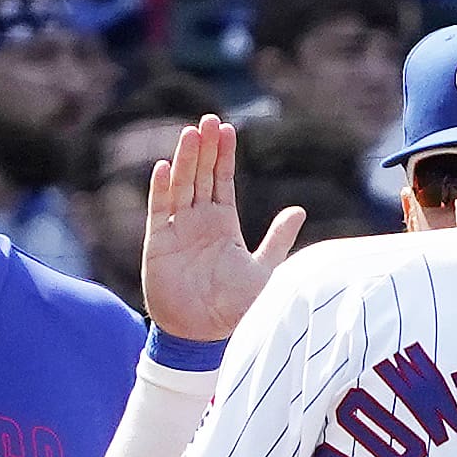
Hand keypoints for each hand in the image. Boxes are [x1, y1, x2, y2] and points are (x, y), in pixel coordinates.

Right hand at [142, 116, 304, 342]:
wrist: (205, 337)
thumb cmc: (234, 307)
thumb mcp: (264, 269)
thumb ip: (278, 240)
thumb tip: (299, 210)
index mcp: (223, 224)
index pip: (223, 181)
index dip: (224, 156)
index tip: (228, 129)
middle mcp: (199, 222)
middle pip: (201, 176)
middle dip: (204, 148)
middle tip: (208, 119)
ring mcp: (177, 231)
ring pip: (181, 187)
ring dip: (185, 160)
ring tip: (191, 133)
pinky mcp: (158, 245)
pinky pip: (159, 212)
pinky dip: (161, 190)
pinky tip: (164, 167)